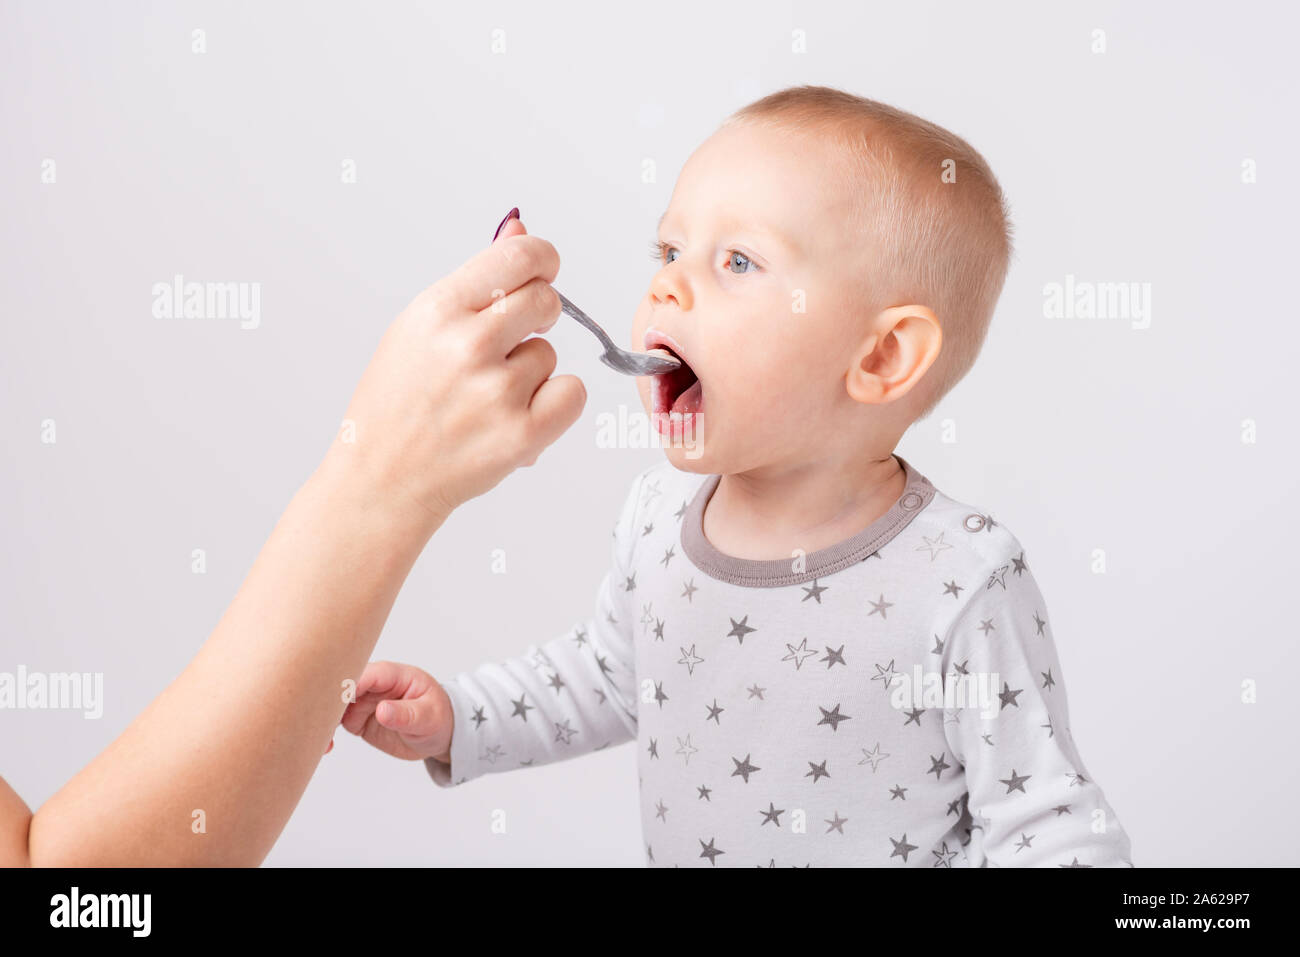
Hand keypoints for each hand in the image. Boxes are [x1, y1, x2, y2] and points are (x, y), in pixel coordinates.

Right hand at [319, 212, 585, 533]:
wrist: (382, 480)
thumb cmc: (398, 402)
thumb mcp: (418, 328)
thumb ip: (475, 282)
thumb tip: (520, 228)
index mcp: (437, 311)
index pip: (521, 257)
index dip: (542, 261)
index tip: (542, 271)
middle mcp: (467, 346)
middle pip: (547, 300)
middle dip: (537, 317)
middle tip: (506, 344)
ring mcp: (497, 393)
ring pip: (551, 353)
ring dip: (531, 371)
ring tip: (487, 396)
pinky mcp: (523, 435)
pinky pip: (572, 393)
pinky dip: (554, 404)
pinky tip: (518, 415)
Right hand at [336, 661, 453, 761]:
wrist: (439, 734)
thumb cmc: (438, 717)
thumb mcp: (429, 717)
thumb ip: (407, 714)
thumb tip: (382, 711)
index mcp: (394, 675)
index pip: (367, 674)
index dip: (350, 686)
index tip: (335, 702)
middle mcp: (374, 685)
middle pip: (344, 687)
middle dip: (329, 703)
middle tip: (323, 726)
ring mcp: (364, 702)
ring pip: (335, 706)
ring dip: (325, 721)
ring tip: (325, 744)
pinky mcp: (358, 719)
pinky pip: (336, 723)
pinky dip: (327, 732)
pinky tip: (326, 747)